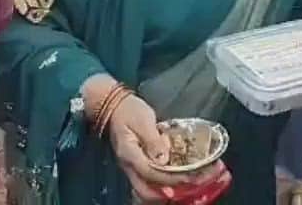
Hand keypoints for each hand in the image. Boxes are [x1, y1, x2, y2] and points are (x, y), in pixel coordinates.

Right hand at [106, 96, 223, 201]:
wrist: (114, 107)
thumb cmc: (129, 111)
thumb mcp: (143, 121)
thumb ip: (153, 141)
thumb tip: (164, 160)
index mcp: (129, 154)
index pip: (150, 174)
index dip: (169, 178)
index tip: (187, 177)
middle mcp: (128, 165)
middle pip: (144, 191)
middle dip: (164, 194)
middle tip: (184, 188)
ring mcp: (130, 167)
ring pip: (145, 188)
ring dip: (163, 190)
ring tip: (182, 185)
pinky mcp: (136, 164)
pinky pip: (148, 180)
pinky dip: (161, 183)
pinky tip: (174, 177)